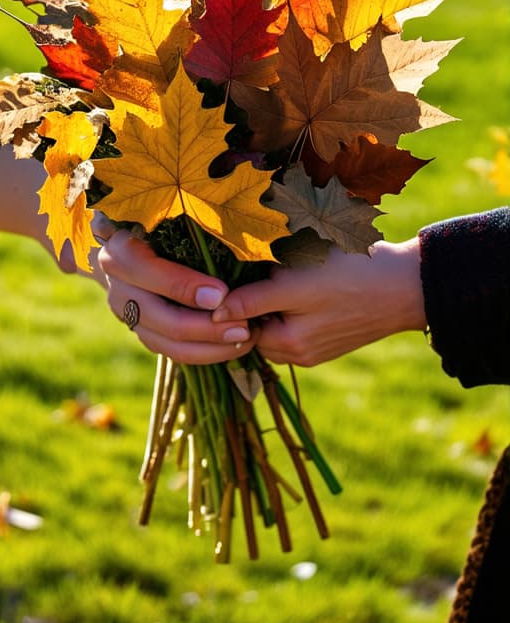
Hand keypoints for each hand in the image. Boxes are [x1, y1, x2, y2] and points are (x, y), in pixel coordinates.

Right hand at [98, 229, 254, 364]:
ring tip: (245, 339)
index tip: (222, 293)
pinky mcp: (141, 332)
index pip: (148, 271)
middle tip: (245, 327)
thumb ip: (190, 231)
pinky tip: (233, 345)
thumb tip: (233, 253)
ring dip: (211, 347)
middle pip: (163, 318)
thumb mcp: (170, 220)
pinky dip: (205, 352)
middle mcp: (118, 287)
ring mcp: (126, 314)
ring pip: (168, 343)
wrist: (131, 245)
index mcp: (121, 251)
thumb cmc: (162, 225)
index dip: (184, 286)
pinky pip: (172, 352)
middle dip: (208, 327)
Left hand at [212, 238, 427, 365]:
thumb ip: (253, 301)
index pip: (237, 326)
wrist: (408, 284)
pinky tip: (308, 281)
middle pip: (255, 326)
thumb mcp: (296, 284)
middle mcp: (298, 355)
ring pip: (276, 322)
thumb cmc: (349, 277)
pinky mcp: (331, 337)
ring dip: (274, 300)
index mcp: (287, 346)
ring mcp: (316, 348)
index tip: (236, 270)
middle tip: (262, 266)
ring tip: (286, 271)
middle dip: (253, 299)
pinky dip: (295, 305)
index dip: (232, 297)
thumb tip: (213, 313)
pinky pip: (299, 323)